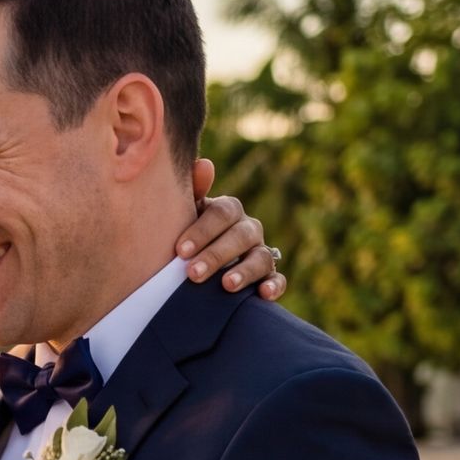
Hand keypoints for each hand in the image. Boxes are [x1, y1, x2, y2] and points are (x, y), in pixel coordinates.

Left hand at [177, 157, 285, 300]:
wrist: (195, 263)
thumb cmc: (188, 236)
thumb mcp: (185, 215)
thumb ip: (192, 192)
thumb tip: (204, 165)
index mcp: (228, 211)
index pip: (222, 214)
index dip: (202, 231)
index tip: (180, 251)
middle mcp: (248, 229)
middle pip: (240, 236)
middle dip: (216, 255)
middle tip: (193, 274)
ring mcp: (260, 252)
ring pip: (261, 257)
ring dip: (245, 271)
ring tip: (226, 286)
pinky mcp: (268, 276)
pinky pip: (279, 279)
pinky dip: (274, 285)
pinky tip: (263, 294)